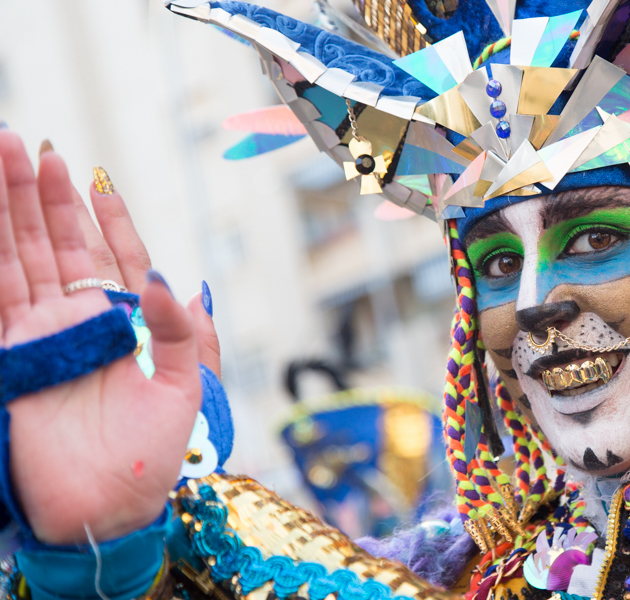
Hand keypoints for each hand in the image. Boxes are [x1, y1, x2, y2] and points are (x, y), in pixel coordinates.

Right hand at [0, 131, 214, 543]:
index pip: (112, 255)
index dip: (105, 218)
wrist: (109, 508)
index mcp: (126, 324)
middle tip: (27, 142)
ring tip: (0, 153)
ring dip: (9, 209)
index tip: (97, 178)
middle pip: (56, 244)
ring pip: (18, 256)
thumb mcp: (187, 386)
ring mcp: (39, 335)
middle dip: (43, 195)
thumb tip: (173, 280)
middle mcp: (78, 321)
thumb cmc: (157, 455)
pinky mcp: (10, 354)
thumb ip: (184, 331)